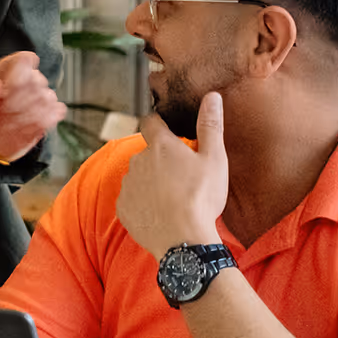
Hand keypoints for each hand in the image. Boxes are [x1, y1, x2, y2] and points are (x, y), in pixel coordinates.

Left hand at [0, 51, 66, 161]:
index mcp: (10, 71)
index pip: (24, 59)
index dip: (18, 74)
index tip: (7, 89)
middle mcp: (29, 79)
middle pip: (37, 79)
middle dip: (19, 101)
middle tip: (5, 112)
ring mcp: (42, 95)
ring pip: (47, 97)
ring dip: (27, 115)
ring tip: (12, 123)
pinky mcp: (51, 112)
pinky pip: (56, 111)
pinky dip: (41, 122)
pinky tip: (27, 128)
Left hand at [115, 92, 228, 262]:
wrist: (183, 241)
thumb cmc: (201, 198)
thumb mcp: (214, 159)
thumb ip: (210, 125)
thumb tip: (212, 96)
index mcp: (161, 145)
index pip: (150, 121)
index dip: (158, 123)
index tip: (168, 131)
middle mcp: (138, 161)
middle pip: (147, 152)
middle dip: (160, 158)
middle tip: (181, 175)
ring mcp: (128, 186)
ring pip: (138, 175)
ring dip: (151, 180)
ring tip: (172, 197)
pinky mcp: (123, 208)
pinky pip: (132, 199)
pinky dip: (143, 202)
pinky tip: (160, 212)